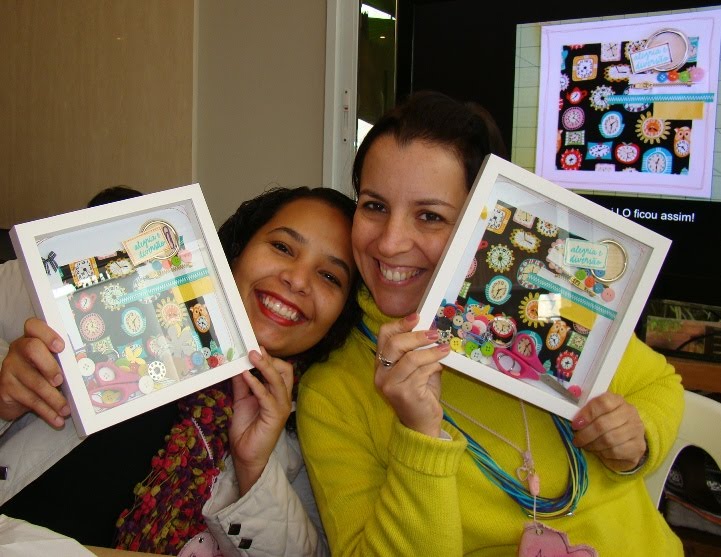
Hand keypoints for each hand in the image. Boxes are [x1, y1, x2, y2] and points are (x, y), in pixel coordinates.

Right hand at [0, 317, 68, 426]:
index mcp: (31, 338)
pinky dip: (46, 412)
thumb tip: (89, 371)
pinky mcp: (6, 389)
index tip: (61, 347)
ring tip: (67, 410)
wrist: (13, 392)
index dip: (47, 334)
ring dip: (53, 398)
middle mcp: (18, 349)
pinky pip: (29, 400)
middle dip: (49, 365)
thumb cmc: (41, 371)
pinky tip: (57, 419)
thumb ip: (63, 360)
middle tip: (60, 380)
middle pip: (32, 349)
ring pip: (33, 381)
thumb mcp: (51, 362)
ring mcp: (9, 368)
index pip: (33, 326)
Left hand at [229, 347, 292, 494]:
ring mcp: (281, 406)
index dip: (269, 357)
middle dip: (271, 358)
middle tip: (254, 349)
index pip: (280, 369)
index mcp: (276, 393)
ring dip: (265, 366)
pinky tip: (246, 375)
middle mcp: (283, 397)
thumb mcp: (241, 400)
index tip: (253, 345)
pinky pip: (267, 395)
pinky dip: (256, 384)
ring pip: (279, 379)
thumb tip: (237, 365)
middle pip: (286, 370)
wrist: (245, 455)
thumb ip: (242, 384)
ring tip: (252, 355)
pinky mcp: (275, 416)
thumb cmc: (245, 429)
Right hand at [374, 313, 449, 437]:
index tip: (417, 317)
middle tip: (435, 334)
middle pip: (395, 344)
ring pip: (411, 358)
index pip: (384, 336)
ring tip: (444, 348)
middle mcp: (381, 373)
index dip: (400, 324)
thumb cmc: (420, 394)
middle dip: (417, 336)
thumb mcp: (417, 370)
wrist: (421, 424)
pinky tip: (442, 365)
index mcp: (381, 364)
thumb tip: (433, 331)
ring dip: (431, 352)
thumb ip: (419, 352)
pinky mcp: (404, 393)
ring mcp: (390, 384)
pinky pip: (422, 372)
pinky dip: (434, 365)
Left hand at [571, 392, 646, 472]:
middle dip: (586, 434)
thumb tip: (574, 420)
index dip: (587, 414)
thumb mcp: (598, 413)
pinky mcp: (638, 447)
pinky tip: (600, 451)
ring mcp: (637, 430)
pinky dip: (604, 454)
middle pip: (603, 424)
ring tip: (586, 446)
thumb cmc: (608, 422)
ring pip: (609, 440)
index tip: (575, 424)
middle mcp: (630, 413)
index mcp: (618, 400)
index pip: (603, 403)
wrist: (629, 437)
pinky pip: (616, 452)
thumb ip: (587, 412)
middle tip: (577, 440)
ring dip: (593, 445)